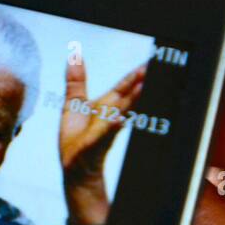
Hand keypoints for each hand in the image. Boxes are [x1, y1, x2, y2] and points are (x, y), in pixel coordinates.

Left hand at [58, 60, 144, 224]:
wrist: (75, 168)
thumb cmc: (76, 138)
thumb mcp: (73, 105)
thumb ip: (76, 81)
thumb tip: (74, 55)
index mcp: (107, 106)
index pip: (124, 87)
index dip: (136, 75)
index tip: (150, 62)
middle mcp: (110, 117)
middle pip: (127, 97)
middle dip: (139, 84)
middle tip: (152, 69)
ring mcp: (104, 131)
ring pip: (119, 113)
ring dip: (131, 101)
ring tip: (142, 87)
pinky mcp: (94, 145)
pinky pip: (104, 134)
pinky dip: (111, 126)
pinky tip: (118, 119)